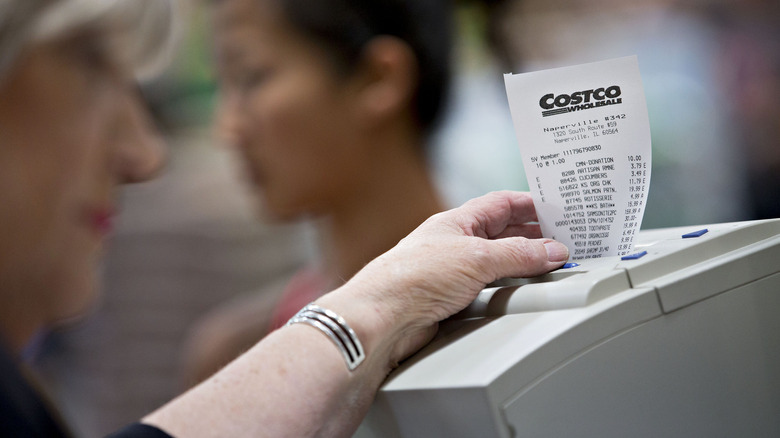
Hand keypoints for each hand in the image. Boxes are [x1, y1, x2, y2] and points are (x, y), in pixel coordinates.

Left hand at [321, 191, 568, 367]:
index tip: (559, 209)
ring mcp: (453, 272)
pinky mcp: (451, 299)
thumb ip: (517, 255)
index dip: (531, 204)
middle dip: (534, 236)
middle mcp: (455, 244)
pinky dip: (509, 288)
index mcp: (457, 222)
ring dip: (523, 263)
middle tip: (564, 241)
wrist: (381, 316)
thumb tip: (551, 250)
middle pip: (502, 233)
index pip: (501, 204)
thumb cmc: (413, 277)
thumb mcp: (476, 258)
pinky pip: (488, 288)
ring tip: (551, 266)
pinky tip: (522, 292)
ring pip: (497, 261)